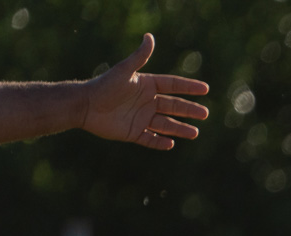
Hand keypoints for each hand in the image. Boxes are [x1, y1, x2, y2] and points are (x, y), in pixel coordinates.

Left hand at [81, 34, 209, 149]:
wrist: (84, 105)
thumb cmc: (105, 86)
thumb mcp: (125, 71)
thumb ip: (139, 57)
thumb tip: (150, 37)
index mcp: (146, 86)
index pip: (172, 86)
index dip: (189, 87)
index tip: (205, 88)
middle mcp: (146, 102)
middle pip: (173, 107)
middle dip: (189, 110)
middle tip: (205, 114)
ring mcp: (141, 118)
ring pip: (165, 125)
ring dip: (180, 129)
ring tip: (195, 133)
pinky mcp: (133, 133)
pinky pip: (150, 139)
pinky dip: (160, 143)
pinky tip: (171, 144)